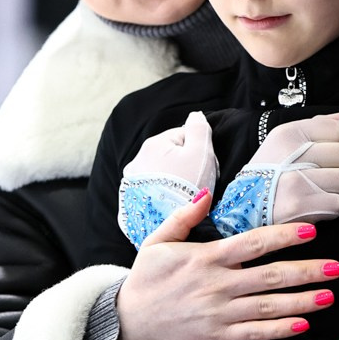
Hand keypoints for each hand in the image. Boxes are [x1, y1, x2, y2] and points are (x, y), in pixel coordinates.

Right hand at [112, 191, 338, 339]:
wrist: (128, 324)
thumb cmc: (145, 280)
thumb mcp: (157, 241)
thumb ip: (184, 217)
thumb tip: (208, 194)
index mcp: (206, 258)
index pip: (253, 244)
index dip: (284, 237)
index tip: (311, 232)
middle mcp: (217, 285)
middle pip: (270, 276)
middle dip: (306, 271)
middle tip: (336, 268)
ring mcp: (219, 313)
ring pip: (269, 306)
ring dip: (302, 301)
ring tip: (329, 295)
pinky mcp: (218, 338)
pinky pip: (255, 334)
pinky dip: (280, 330)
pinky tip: (303, 324)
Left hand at [118, 111, 217, 247]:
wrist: (168, 224)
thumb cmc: (188, 186)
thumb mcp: (201, 152)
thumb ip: (199, 128)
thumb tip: (195, 115)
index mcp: (154, 143)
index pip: (183, 137)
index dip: (200, 151)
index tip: (207, 168)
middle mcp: (138, 160)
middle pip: (171, 156)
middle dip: (185, 166)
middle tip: (198, 183)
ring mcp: (132, 182)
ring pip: (160, 175)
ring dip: (173, 181)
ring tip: (185, 197)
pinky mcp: (131, 202)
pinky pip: (151, 192)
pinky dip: (162, 195)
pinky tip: (172, 204)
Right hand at [211, 112, 338, 234]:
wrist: (245, 207)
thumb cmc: (271, 172)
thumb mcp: (285, 139)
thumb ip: (320, 125)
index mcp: (289, 133)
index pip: (338, 130)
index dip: (333, 145)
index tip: (316, 156)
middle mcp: (291, 154)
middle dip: (338, 167)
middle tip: (318, 176)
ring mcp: (296, 181)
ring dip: (335, 189)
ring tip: (315, 191)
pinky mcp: (300, 206)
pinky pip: (338, 204)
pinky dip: (328, 209)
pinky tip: (312, 205)